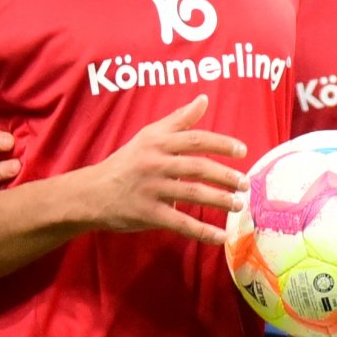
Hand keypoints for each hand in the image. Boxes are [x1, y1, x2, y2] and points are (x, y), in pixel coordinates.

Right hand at [73, 95, 246, 244]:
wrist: (91, 193)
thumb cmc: (124, 163)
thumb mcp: (148, 137)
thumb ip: (178, 120)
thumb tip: (204, 99)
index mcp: (156, 143)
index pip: (195, 140)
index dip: (222, 144)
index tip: (242, 151)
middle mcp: (155, 163)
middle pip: (198, 167)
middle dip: (225, 176)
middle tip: (245, 183)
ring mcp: (151, 189)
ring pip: (193, 193)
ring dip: (219, 200)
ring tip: (237, 205)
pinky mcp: (148, 214)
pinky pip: (181, 223)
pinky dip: (203, 231)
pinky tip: (221, 236)